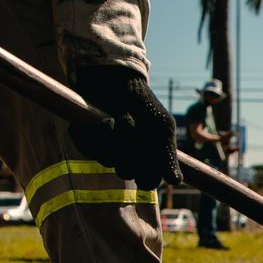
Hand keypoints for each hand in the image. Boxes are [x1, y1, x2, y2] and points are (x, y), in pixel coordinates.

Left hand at [68, 65, 180, 191]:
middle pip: (125, 172)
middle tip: (132, 123)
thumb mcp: (161, 125)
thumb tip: (176, 181)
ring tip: (116, 117)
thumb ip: (167, 154)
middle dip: (129, 146)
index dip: (147, 171)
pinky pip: (87, 148)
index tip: (148, 151)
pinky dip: (93, 133)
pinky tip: (103, 119)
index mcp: (147, 160)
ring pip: (105, 160)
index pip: (147, 182)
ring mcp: (105, 153)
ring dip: (112, 135)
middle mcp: (126, 160)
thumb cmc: (142, 103)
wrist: (115, 80)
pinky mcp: (86, 143)